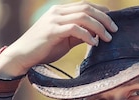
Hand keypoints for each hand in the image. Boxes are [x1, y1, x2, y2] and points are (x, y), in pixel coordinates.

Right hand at [0, 1, 117, 77]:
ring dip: (99, 27)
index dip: (101, 11)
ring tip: (108, 38)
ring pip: (83, 17)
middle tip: (115, 30)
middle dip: (104, 18)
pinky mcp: (52, 31)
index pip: (85, 5)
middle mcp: (57, 12)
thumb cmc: (45, 48)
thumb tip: (97, 35)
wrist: (23, 55)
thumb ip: (79, 34)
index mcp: (60, 11)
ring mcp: (54, 20)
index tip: (113, 22)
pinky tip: (94, 43)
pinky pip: (75, 28)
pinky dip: (87, 35)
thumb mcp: (66, 39)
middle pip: (86, 8)